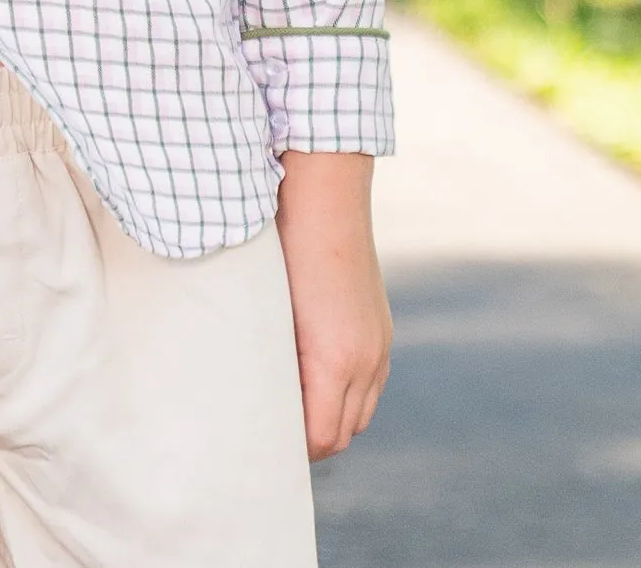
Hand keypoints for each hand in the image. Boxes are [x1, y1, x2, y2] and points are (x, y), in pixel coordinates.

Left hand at [274, 150, 391, 460]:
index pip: (321, 438)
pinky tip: (318, 378)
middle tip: (270, 431)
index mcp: (336, 359)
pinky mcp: (382, 329)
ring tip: (292, 407)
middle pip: (344, 433)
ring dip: (332, 418)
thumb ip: (272, 361)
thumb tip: (258, 397)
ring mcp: (380, 344)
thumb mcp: (270, 311)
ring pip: (362, 412)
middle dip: (311, 440)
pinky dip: (348, 394)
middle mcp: (367, 359)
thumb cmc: (282, 248)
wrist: (324, 194)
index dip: (292, 448)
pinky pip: (372, 384)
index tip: (261, 441)